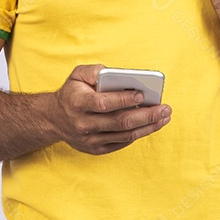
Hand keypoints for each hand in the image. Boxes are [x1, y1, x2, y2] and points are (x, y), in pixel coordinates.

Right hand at [52, 64, 171, 154]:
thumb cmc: (72, 93)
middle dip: (146, 115)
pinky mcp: (96, 149)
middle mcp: (84, 124)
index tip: (142, 93)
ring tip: (164, 117)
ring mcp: (90, 140)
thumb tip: (115, 73)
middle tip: (165, 108)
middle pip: (120, 121)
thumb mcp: (77, 75)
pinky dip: (138, 134)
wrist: (54, 120)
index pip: (104, 103)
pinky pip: (122, 143)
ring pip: (125, 135)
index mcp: (78, 103)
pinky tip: (150, 125)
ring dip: (148, 127)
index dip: (124, 99)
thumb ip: (94, 70)